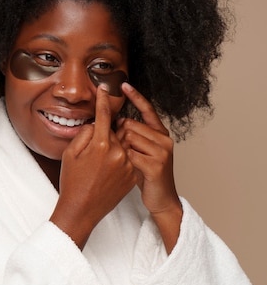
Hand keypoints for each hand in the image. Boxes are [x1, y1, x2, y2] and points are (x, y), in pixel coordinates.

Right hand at [50, 85, 136, 248]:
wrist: (81, 210)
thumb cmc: (72, 182)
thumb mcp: (70, 154)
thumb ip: (84, 134)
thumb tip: (95, 123)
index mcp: (101, 145)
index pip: (104, 114)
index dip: (103, 100)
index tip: (105, 88)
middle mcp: (118, 153)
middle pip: (116, 130)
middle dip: (106, 133)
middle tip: (94, 149)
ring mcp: (127, 165)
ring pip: (124, 144)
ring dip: (114, 146)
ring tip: (100, 162)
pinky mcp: (132, 175)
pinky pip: (128, 158)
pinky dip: (120, 159)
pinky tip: (106, 172)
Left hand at [116, 82, 182, 251]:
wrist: (162, 200)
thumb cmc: (148, 176)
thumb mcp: (142, 152)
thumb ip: (134, 136)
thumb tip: (119, 121)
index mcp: (161, 134)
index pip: (148, 110)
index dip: (136, 96)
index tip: (123, 84)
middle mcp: (165, 140)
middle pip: (131, 125)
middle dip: (120, 137)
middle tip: (121, 154)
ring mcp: (162, 152)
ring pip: (129, 139)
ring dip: (121, 151)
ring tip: (127, 165)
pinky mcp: (156, 165)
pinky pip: (130, 154)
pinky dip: (124, 162)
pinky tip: (129, 171)